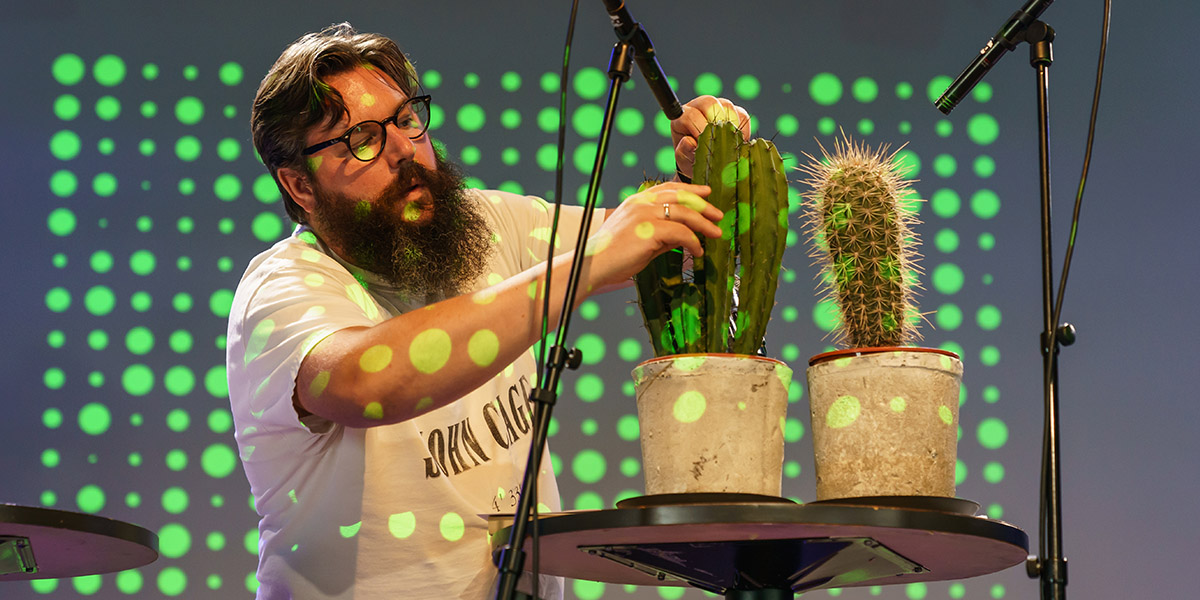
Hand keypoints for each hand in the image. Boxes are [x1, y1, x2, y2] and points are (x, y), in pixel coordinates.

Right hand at [583, 182, 722, 289]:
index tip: (706, 193)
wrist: (593, 264)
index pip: (668, 188)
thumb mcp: (640, 238)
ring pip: (685, 213)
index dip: (690, 189)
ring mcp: (645, 214)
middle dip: (703, 206)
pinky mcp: (650, 230)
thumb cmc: (612, 255)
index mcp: (637, 200)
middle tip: (718, 215)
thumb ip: (661, 234)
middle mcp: (642, 202)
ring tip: (716, 233)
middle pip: (681, 197)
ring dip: (704, 224)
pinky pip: (681, 233)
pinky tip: (698, 251)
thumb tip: (684, 236)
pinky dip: (693, 241)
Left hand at [670, 95, 751, 180]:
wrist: (704, 162)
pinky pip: (742, 116)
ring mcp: (718, 107)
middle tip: (719, 140)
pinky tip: (737, 143)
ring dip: (731, 126)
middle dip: (716, 122)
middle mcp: (700, 107)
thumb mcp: (683, 158)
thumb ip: (683, 152)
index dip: (698, 129)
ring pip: (728, 107)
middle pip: (709, 103)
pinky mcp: (734, 112)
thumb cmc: (690, 158)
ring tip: (729, 145)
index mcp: (683, 116)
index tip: (702, 144)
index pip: (690, 116)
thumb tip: (689, 142)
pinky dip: (742, 130)